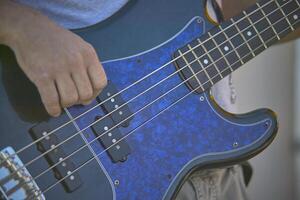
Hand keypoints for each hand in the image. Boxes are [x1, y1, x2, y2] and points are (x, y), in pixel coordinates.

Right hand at [0, 1, 106, 116]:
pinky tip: (53, 110)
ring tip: (62, 101)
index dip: (96, 93)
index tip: (88, 95)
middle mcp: (76, 62)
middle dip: (80, 101)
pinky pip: (51, 100)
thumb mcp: (80, 46)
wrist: (30, 29)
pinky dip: (53, 110)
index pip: (101, 82)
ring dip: (67, 105)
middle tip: (74, 98)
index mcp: (88, 55)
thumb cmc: (58, 40)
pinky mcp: (41, 76)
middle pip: (86, 94)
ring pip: (70, 99)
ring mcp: (58, 69)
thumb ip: (89, 65)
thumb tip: (93, 90)